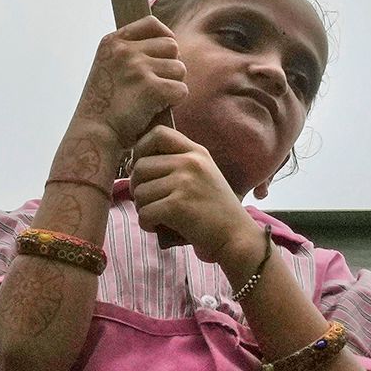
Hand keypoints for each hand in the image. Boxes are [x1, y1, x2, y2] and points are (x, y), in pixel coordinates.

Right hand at [72, 18, 187, 149]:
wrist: (93, 135)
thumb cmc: (105, 107)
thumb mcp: (108, 68)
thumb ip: (130, 52)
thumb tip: (169, 43)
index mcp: (113, 42)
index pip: (152, 24)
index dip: (164, 38)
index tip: (163, 55)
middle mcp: (124, 50)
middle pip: (172, 47)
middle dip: (170, 66)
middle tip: (157, 85)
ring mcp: (137, 68)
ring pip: (179, 69)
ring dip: (172, 86)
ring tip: (153, 100)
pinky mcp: (151, 88)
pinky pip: (181, 90)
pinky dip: (174, 103)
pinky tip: (156, 110)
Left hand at [128, 126, 261, 266]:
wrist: (237, 236)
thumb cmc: (215, 210)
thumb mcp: (203, 175)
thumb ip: (177, 164)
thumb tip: (133, 164)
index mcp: (196, 152)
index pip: (158, 133)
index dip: (141, 149)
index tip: (143, 168)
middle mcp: (190, 162)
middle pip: (141, 166)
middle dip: (138, 187)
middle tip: (150, 201)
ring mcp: (185, 183)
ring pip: (139, 191)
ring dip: (143, 208)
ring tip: (158, 216)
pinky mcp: (178, 205)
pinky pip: (144, 212)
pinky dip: (146, 223)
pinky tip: (158, 227)